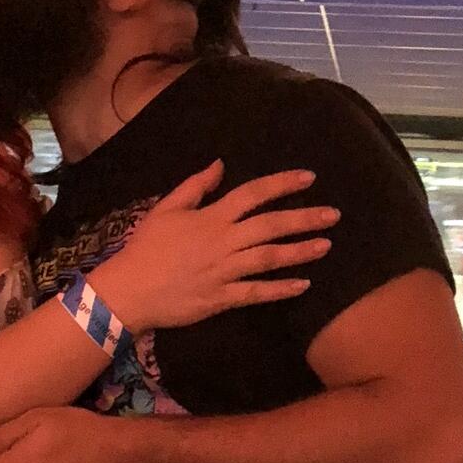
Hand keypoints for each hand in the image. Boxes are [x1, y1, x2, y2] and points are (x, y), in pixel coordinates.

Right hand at [92, 161, 336, 333]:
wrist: (129, 291)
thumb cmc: (146, 248)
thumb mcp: (166, 208)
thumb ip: (196, 186)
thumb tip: (220, 164)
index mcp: (211, 217)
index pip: (253, 194)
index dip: (283, 184)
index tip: (309, 179)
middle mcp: (223, 242)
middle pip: (271, 225)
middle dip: (304, 218)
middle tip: (333, 215)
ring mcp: (224, 271)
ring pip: (270, 258)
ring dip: (300, 251)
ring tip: (326, 245)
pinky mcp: (222, 298)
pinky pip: (257, 292)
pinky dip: (281, 289)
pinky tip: (303, 285)